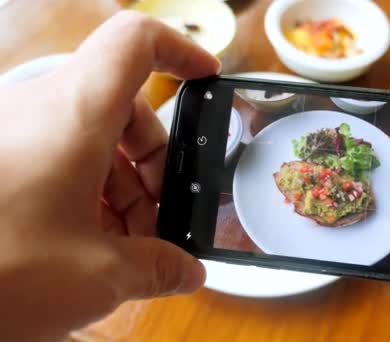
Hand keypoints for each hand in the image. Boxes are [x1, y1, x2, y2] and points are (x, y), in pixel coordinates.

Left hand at [0, 11, 219, 340]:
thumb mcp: (97, 275)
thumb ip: (157, 267)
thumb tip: (185, 270)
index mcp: (74, 115)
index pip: (135, 43)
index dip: (179, 50)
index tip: (204, 77)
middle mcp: (40, 110)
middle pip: (121, 107)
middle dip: (154, 163)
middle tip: (162, 215)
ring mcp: (14, 133)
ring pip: (89, 138)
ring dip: (121, 188)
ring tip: (127, 246)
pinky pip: (55, 156)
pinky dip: (85, 192)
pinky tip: (91, 246)